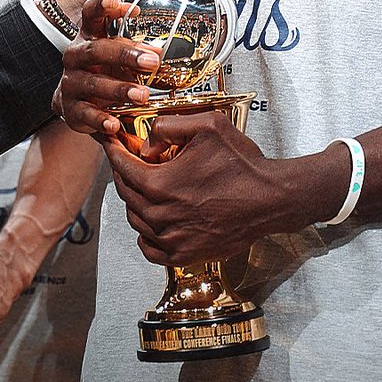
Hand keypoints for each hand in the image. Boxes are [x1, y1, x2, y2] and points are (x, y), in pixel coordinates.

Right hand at [53, 0, 159, 136]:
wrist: (75, 102)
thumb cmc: (102, 70)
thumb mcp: (118, 56)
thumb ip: (137, 51)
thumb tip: (158, 53)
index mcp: (89, 37)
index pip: (91, 15)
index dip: (102, 5)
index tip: (117, 1)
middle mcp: (76, 56)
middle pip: (96, 50)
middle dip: (125, 54)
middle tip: (151, 61)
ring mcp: (71, 82)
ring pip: (93, 82)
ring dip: (119, 89)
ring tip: (142, 95)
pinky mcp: (70, 109)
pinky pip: (85, 113)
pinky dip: (100, 119)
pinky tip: (114, 123)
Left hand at [104, 111, 279, 263]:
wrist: (270, 199)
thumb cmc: (243, 164)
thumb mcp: (208, 126)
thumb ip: (169, 126)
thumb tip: (148, 144)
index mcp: (161, 184)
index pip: (122, 168)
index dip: (114, 152)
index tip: (111, 143)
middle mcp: (161, 215)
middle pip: (126, 194)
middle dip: (122, 174)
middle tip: (126, 161)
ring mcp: (172, 239)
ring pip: (136, 220)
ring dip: (134, 201)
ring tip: (143, 187)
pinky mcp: (185, 255)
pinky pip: (149, 248)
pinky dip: (144, 234)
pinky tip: (152, 221)